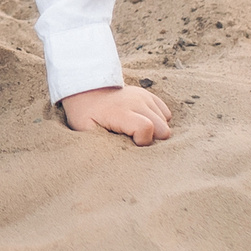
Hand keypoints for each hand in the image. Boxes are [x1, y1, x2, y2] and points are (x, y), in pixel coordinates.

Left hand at [58, 83, 173, 144]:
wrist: (87, 88)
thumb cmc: (85, 113)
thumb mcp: (84, 129)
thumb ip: (99, 144)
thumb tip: (112, 161)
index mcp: (120, 111)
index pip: (146, 128)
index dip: (143, 142)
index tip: (130, 143)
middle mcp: (136, 101)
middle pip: (163, 129)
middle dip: (151, 139)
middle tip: (133, 139)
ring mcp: (144, 96)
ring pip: (166, 122)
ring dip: (154, 130)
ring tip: (134, 130)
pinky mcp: (149, 95)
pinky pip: (166, 113)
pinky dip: (158, 121)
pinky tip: (142, 122)